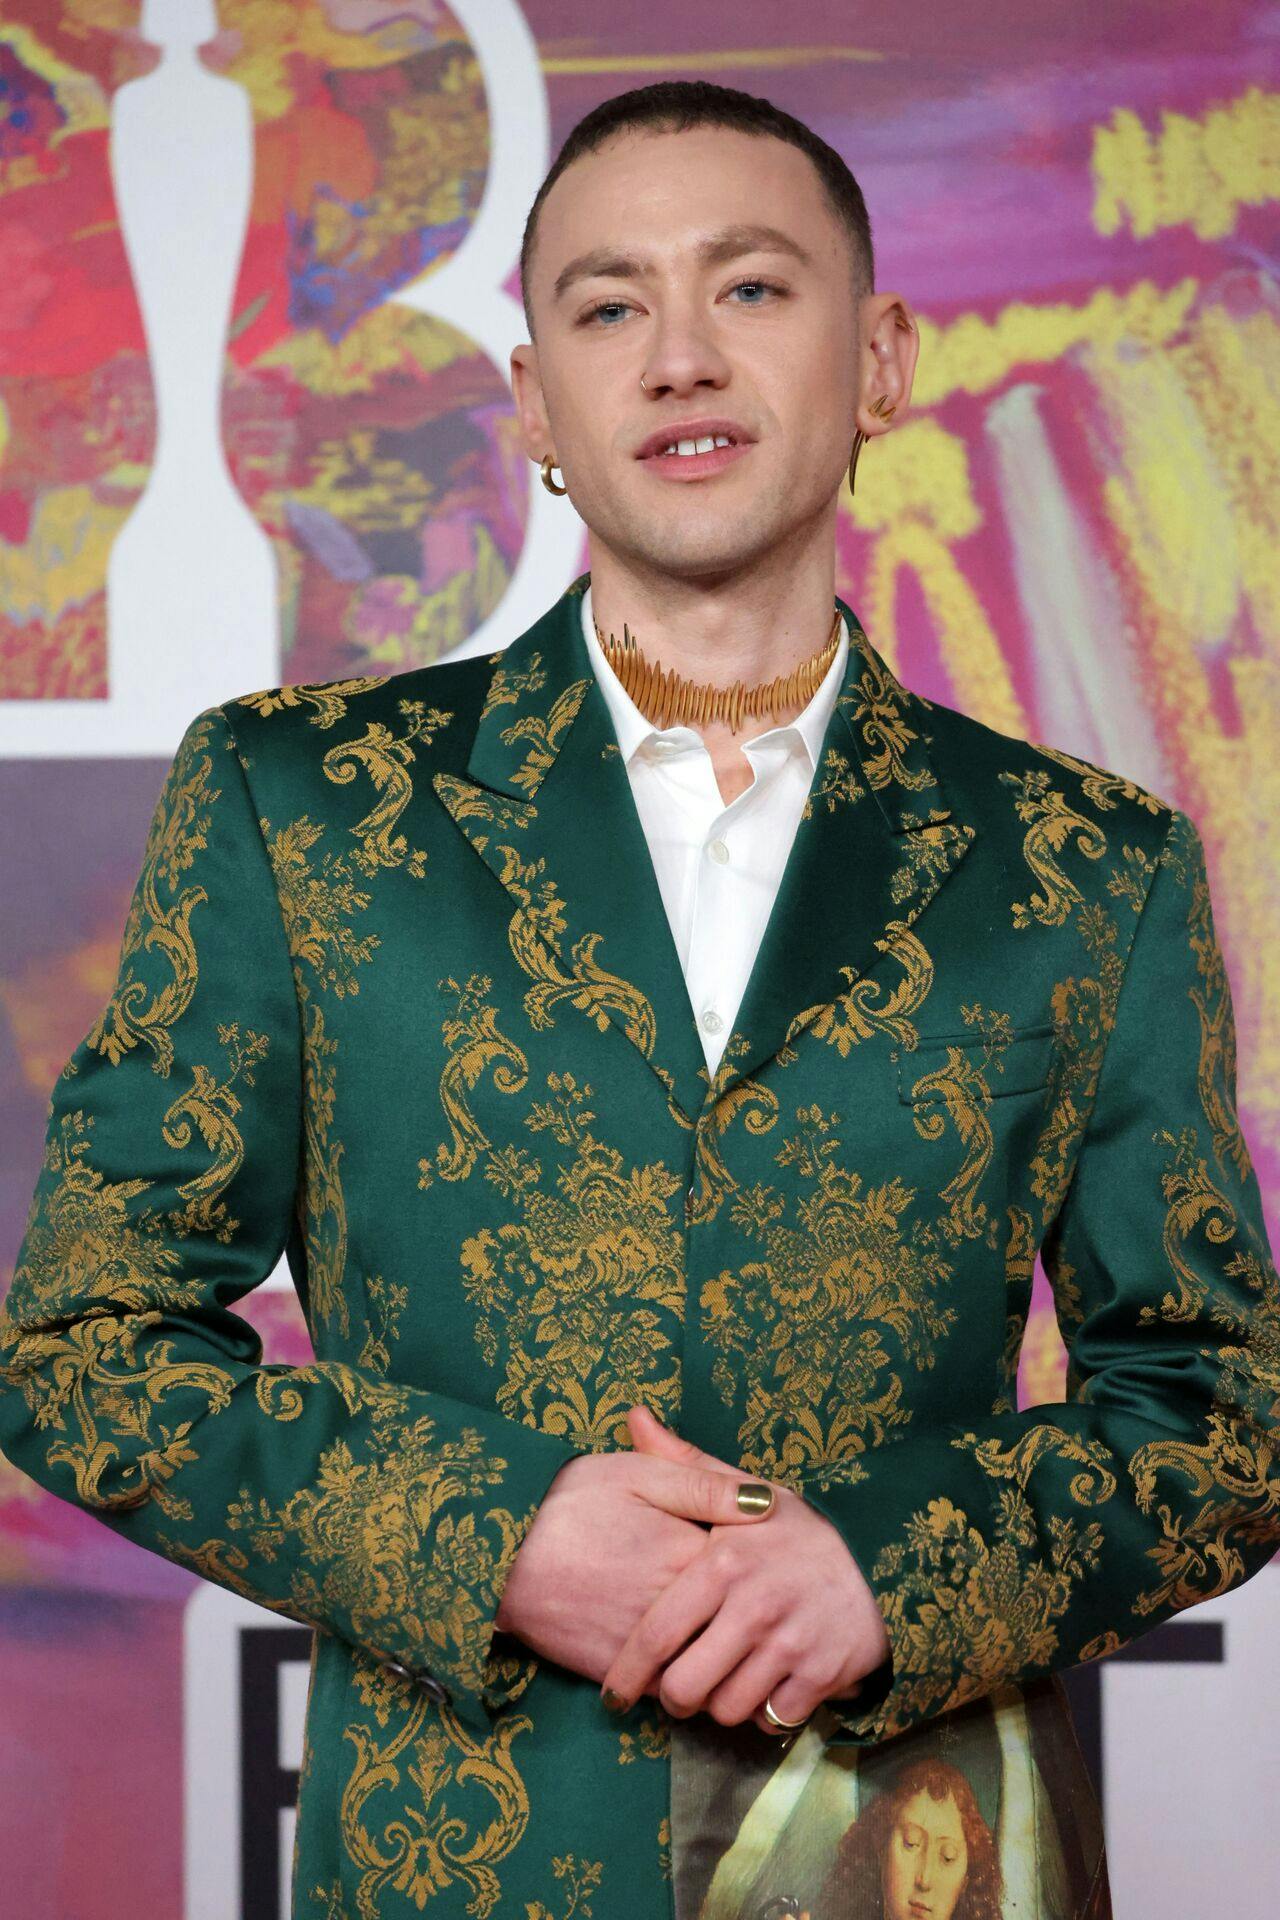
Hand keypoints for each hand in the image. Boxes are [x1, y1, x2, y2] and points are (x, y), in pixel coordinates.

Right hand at [493, 1422, 778, 1687]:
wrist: (497, 1555)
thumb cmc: (568, 1502)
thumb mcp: (639, 1473)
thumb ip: (706, 1484)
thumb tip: (770, 1500)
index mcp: (690, 1556)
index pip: (752, 1573)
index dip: (763, 1567)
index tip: (769, 1562)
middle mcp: (678, 1611)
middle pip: (735, 1626)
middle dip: (749, 1621)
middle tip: (761, 1610)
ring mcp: (649, 1650)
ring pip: (706, 1665)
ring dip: (719, 1658)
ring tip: (726, 1643)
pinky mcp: (618, 1676)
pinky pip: (666, 1688)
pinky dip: (679, 1680)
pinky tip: (682, 1661)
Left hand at [599, 1406, 890, 1736]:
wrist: (885, 1553)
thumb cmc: (799, 1529)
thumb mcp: (744, 1491)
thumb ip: (684, 1465)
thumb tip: (634, 1418)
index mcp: (723, 1561)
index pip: (656, 1634)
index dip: (628, 1675)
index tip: (614, 1695)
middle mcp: (753, 1605)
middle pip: (686, 1688)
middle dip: (676, 1699)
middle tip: (677, 1692)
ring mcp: (789, 1643)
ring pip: (728, 1709)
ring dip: (722, 1705)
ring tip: (726, 1682)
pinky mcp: (821, 1675)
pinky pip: (772, 1719)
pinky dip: (765, 1714)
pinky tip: (767, 1688)